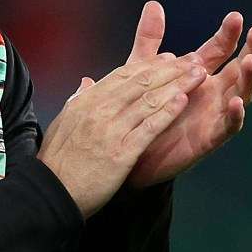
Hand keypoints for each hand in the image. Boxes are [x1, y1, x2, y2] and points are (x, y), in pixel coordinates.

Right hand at [37, 50, 204, 217]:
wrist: (52, 194)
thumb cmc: (57, 162)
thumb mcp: (63, 123)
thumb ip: (77, 100)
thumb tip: (86, 83)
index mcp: (86, 102)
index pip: (123, 75)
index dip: (150, 64)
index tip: (169, 57)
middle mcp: (100, 110)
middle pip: (141, 82)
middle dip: (171, 69)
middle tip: (193, 60)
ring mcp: (111, 130)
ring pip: (149, 100)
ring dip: (177, 84)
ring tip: (199, 75)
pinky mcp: (122, 152)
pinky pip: (149, 127)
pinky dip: (167, 112)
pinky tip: (183, 100)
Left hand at [119, 1, 251, 187]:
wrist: (128, 153)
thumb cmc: (141, 112)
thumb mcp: (142, 70)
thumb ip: (150, 39)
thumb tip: (154, 4)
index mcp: (199, 75)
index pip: (220, 50)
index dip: (229, 34)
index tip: (235, 17)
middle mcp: (212, 93)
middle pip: (240, 69)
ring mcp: (214, 116)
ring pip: (241, 95)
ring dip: (249, 79)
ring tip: (251, 62)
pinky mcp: (208, 139)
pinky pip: (228, 127)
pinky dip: (235, 116)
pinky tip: (237, 103)